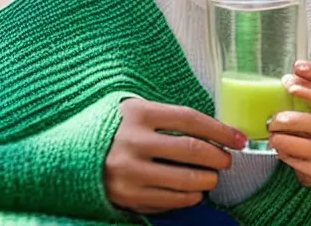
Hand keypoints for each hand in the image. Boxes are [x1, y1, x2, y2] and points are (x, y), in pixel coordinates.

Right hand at [105, 98, 246, 214]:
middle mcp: (134, 141)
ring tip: (212, 176)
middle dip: (219, 157)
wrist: (71, 154)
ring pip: (185, 179)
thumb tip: (213, 132)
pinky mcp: (128, 195)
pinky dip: (189, 197)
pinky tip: (195, 191)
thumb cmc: (115, 128)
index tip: (239, 138)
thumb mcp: (136, 111)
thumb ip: (168, 118)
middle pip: (191, 150)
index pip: (190, 119)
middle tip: (227, 159)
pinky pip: (170, 200)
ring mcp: (130, 171)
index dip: (220, 130)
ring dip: (208, 180)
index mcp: (139, 113)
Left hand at [268, 61, 310, 186]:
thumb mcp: (297, 105)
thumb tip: (299, 66)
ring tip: (273, 139)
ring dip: (292, 142)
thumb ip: (298, 85)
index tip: (287, 83)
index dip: (307, 88)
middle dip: (296, 120)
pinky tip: (281, 154)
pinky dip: (295, 161)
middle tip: (274, 120)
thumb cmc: (301, 127)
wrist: (308, 160)